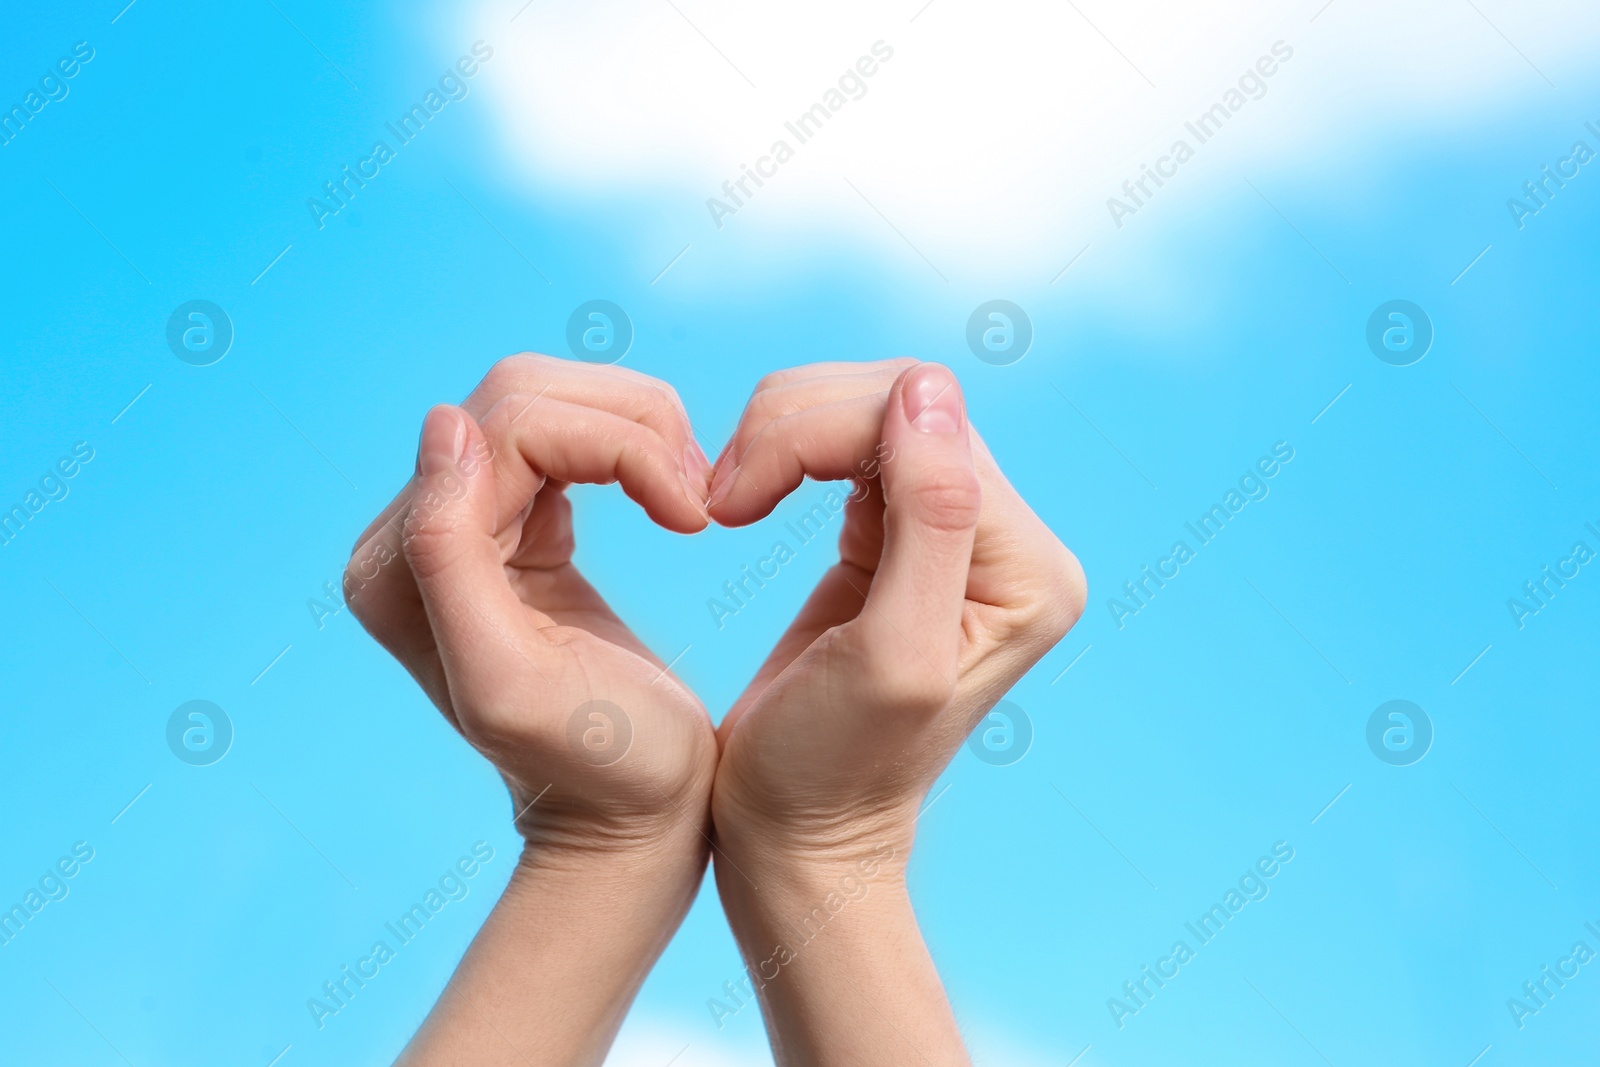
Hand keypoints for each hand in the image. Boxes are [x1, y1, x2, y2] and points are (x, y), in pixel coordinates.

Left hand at [344, 354, 718, 856]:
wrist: (633, 817)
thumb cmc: (599, 765)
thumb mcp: (511, 678)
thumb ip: (447, 553)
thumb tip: (443, 423)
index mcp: (396, 568)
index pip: (504, 427)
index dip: (613, 444)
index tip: (689, 514)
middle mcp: (412, 536)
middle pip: (522, 396)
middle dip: (628, 426)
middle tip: (695, 500)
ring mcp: (465, 526)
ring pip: (550, 402)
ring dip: (638, 432)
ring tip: (690, 500)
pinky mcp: (518, 526)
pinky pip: (568, 438)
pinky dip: (632, 451)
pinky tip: (669, 500)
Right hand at [708, 359, 1085, 863]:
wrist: (795, 834)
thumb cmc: (832, 768)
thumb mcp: (892, 654)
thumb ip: (931, 518)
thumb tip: (928, 388)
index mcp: (1028, 569)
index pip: (927, 424)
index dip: (818, 433)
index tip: (734, 502)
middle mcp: (1006, 542)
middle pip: (898, 402)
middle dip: (794, 428)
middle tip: (721, 499)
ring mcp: (949, 533)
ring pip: (864, 410)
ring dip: (779, 437)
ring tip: (726, 503)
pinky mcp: (891, 533)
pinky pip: (843, 445)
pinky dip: (781, 455)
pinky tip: (745, 502)